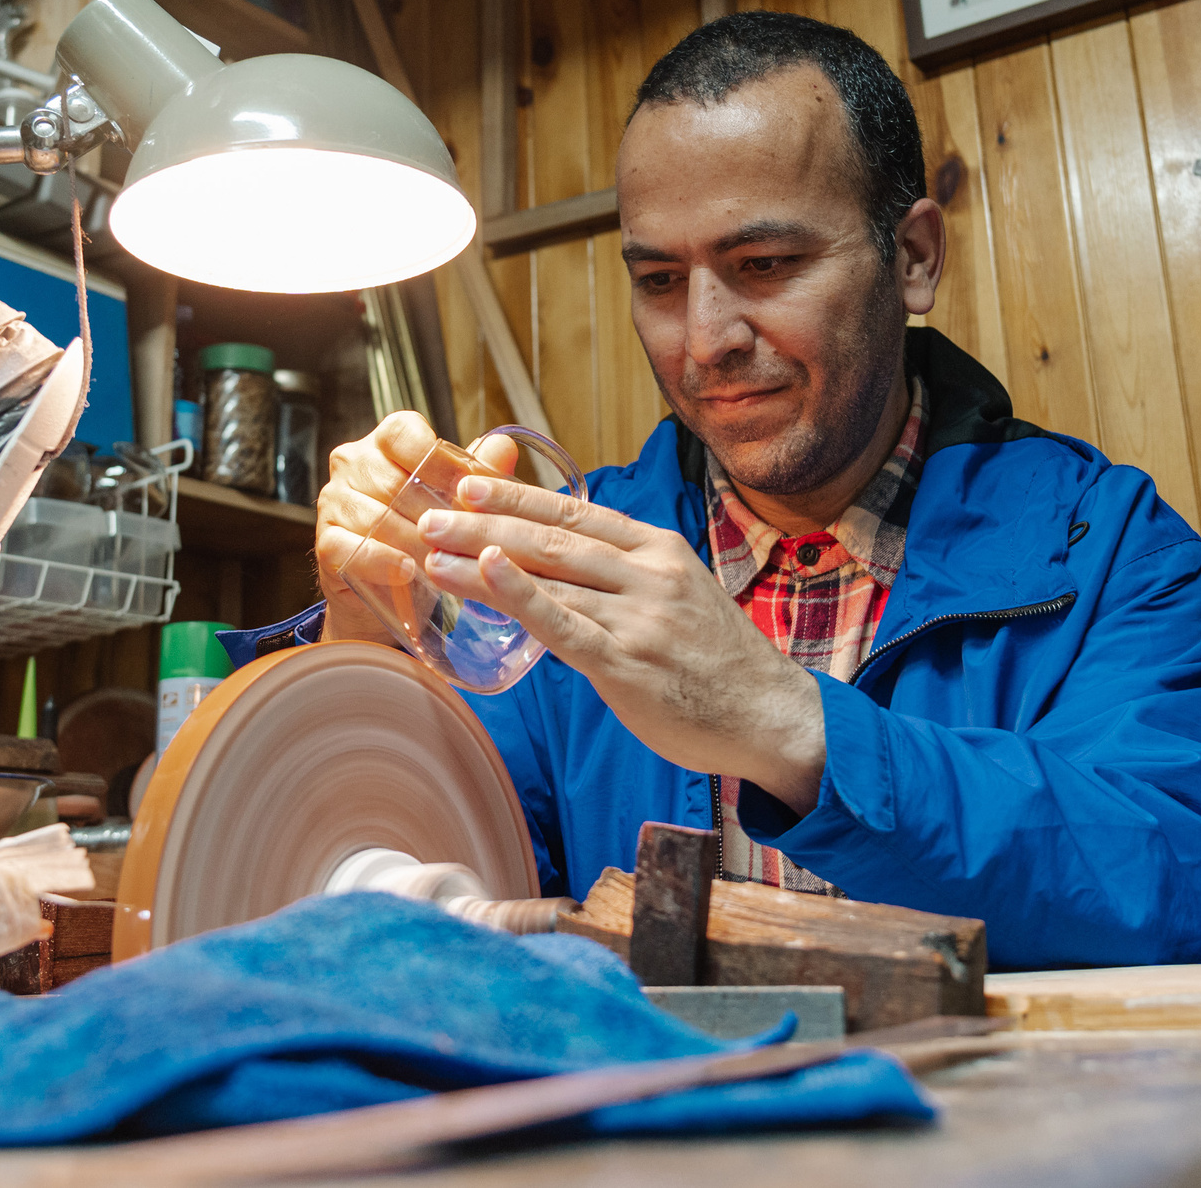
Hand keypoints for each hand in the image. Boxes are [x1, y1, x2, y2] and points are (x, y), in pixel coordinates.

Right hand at [311, 413, 517, 644]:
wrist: (394, 587)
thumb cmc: (427, 531)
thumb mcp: (457, 500)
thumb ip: (479, 472)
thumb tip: (505, 449)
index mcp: (387, 441)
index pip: (406, 435)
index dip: (440, 462)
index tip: (470, 491)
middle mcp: (354, 462)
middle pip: (395, 482)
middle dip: (435, 513)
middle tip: (467, 536)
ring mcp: (335, 501)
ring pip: (376, 517)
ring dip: (414, 541)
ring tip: (445, 557)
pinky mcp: (326, 541)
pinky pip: (351, 548)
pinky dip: (382, 561)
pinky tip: (409, 571)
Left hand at [417, 475, 826, 810]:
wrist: (769, 714)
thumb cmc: (717, 660)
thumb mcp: (680, 594)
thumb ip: (625, 575)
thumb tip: (561, 563)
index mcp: (659, 549)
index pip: (576, 513)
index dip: (518, 497)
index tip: (469, 485)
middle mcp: (649, 574)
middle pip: (553, 538)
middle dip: (485, 523)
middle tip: (430, 514)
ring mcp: (639, 618)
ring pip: (550, 576)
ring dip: (483, 559)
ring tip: (432, 551)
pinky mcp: (628, 664)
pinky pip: (564, 625)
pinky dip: (521, 595)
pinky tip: (485, 575)